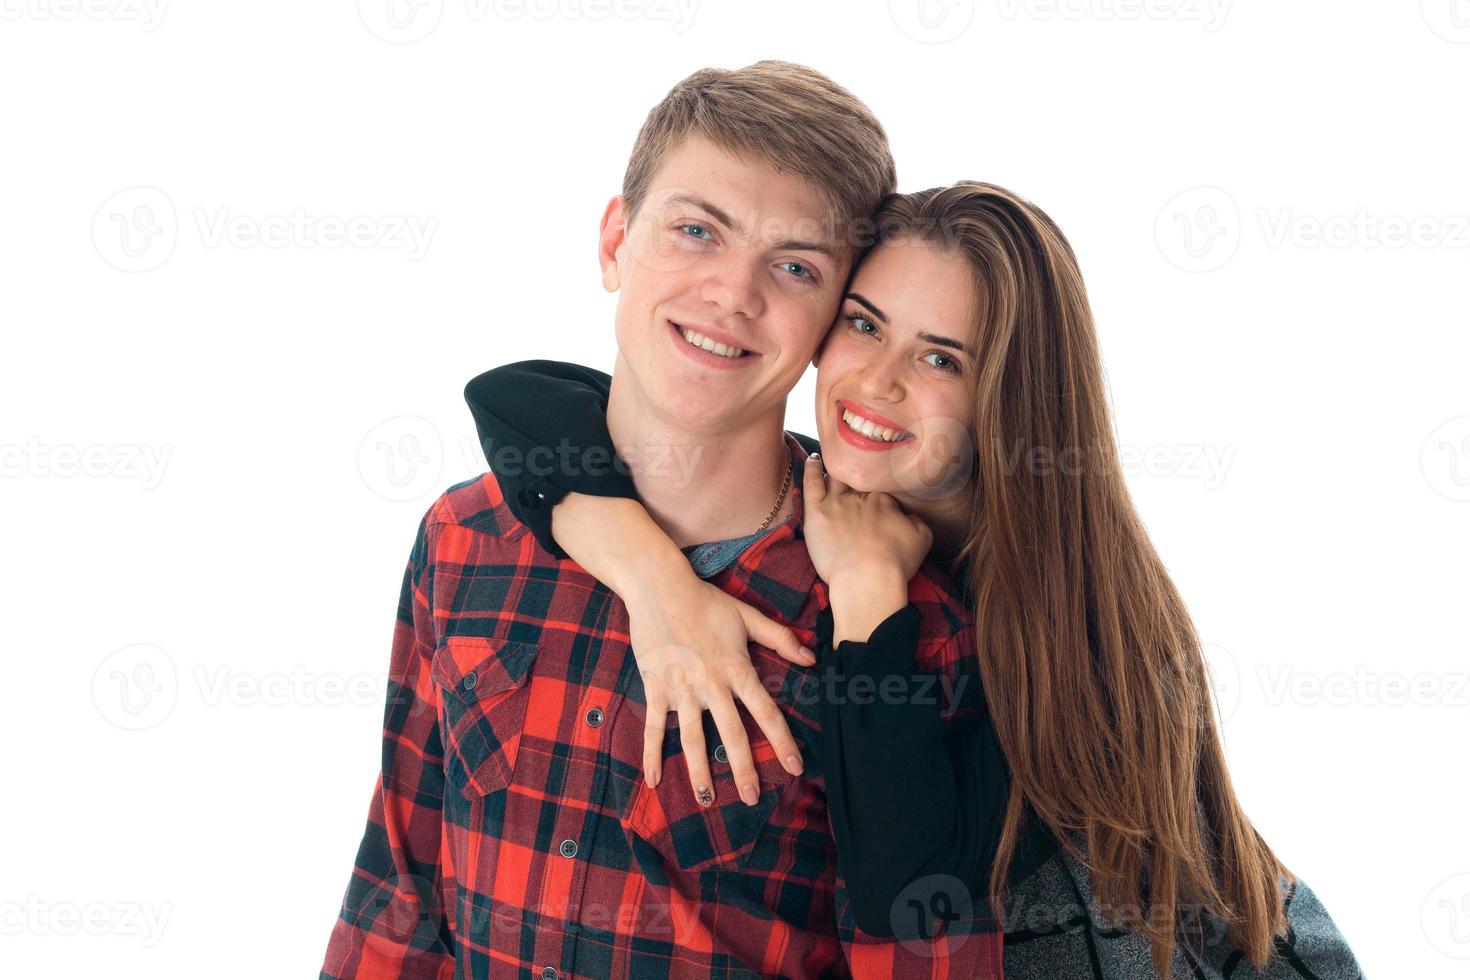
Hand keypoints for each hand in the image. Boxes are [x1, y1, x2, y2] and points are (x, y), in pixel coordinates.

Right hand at [624, 575, 813, 807]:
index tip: (795, 767)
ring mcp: (682, 689)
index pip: (766, 712)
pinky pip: (654, 727)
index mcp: (737, 669)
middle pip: (732, 734)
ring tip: (706, 800)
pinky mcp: (656, 688)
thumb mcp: (748, 616)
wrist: (660, 588)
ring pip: (692, 739)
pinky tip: (653, 779)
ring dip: (699, 771)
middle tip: (752, 798)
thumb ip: (781, 638)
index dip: (782, 741)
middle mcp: (712, 685)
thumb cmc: (706, 601)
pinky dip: (652, 754)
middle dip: (743, 768)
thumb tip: (812, 660)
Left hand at [801, 454, 932, 586]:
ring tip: (835, 462)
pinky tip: (813, 460)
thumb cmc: (895, 563)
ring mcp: (836, 501)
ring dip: (836, 468)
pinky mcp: (816, 512)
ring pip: (835, 476)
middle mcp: (860, 495)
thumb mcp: (923, 538)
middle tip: (857, 475)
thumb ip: (917, 520)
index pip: (879, 488)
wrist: (867, 580)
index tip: (877, 502)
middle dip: (858, 477)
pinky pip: (811, 483)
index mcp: (884, 499)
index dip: (878, 494)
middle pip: (857, 480)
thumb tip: (908, 515)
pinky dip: (811, 469)